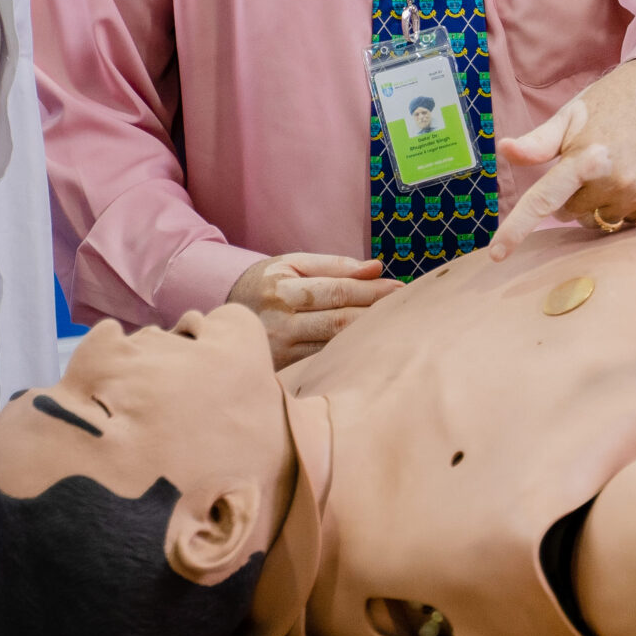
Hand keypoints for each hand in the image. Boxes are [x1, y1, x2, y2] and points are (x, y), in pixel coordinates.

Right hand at [227, 252, 397, 367]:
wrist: (228, 318)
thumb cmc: (268, 284)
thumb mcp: (293, 264)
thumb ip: (335, 265)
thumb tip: (375, 268)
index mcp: (281, 290)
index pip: (337, 291)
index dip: (371, 291)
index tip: (400, 288)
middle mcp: (279, 323)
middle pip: (339, 321)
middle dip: (376, 313)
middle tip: (407, 308)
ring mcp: (280, 351)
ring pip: (335, 345)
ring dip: (368, 336)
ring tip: (396, 326)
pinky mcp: (283, 370)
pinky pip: (324, 362)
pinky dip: (351, 354)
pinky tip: (372, 347)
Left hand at [489, 58, 635, 258]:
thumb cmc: (609, 105)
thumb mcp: (570, 116)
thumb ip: (538, 142)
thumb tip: (504, 149)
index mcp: (585, 156)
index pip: (542, 201)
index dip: (516, 229)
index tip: (496, 255)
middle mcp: (613, 179)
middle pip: (570, 214)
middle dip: (571, 197)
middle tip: (587, 167)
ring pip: (598, 221)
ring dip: (598, 204)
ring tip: (615, 168)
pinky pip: (626, 221)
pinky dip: (623, 205)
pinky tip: (634, 176)